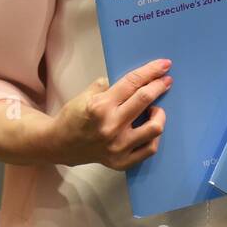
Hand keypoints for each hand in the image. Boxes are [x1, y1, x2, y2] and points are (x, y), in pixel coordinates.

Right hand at [51, 58, 172, 169]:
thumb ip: (106, 86)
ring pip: (154, 128)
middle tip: (166, 80)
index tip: (164, 64)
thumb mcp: (85, 95)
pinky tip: (149, 128)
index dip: (150, 71)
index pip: (132, 83)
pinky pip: (149, 149)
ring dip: (159, 114)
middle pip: (145, 99)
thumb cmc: (73, 117)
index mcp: (100, 106)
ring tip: (155, 109)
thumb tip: (129, 81)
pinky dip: (153, 136)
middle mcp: (111, 126)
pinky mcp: (121, 161)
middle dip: (159, 85)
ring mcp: (118, 146)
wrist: (59, 145)